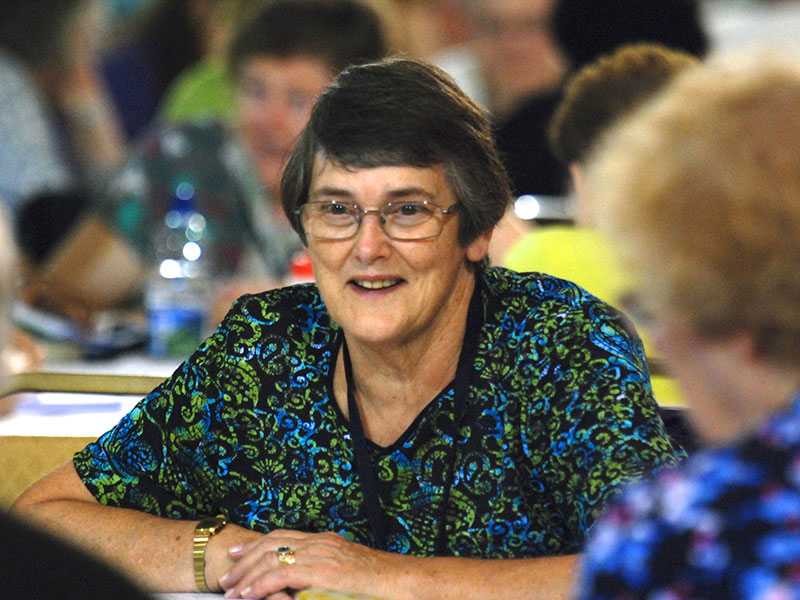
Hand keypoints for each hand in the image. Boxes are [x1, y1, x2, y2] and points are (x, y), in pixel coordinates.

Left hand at [219, 530, 389, 598]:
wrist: (404, 582)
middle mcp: (320, 542)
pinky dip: (260, 584)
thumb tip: (303, 586)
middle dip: (245, 559)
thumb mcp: (346, 575)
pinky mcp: (323, 570)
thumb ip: (323, 576)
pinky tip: (248, 595)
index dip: (257, 545)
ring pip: (271, 557)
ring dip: (247, 575)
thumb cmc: (380, 586)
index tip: (239, 555)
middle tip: (227, 574)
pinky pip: (281, 573)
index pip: (282, 536)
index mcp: (325, 541)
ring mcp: (322, 553)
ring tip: (230, 590)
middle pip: (272, 543)